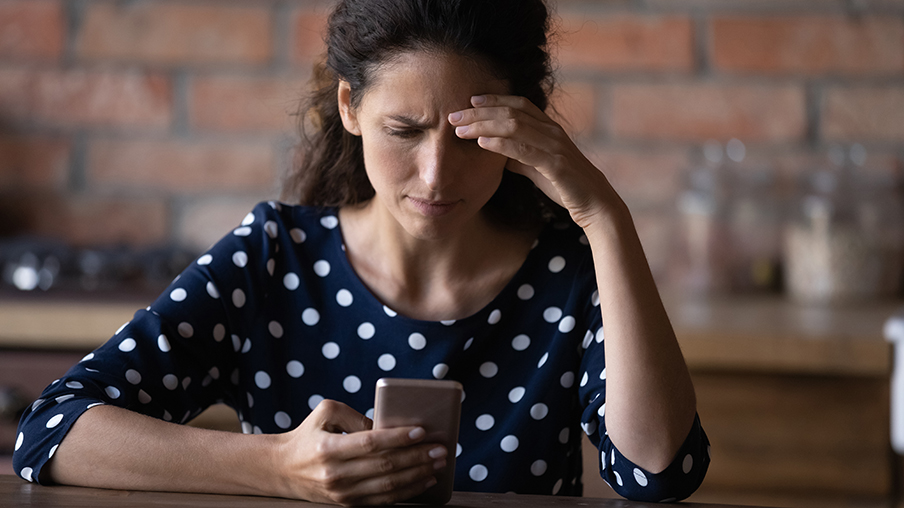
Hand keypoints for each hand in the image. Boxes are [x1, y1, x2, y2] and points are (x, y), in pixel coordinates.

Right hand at [273, 399, 446, 505]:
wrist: (283, 469)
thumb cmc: (309, 434)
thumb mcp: (325, 412)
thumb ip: (355, 415)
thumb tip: (386, 426)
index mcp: (329, 448)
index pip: (371, 443)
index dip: (398, 438)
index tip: (422, 431)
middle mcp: (336, 474)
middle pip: (385, 466)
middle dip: (417, 457)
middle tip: (441, 449)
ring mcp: (342, 493)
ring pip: (388, 486)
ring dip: (418, 475)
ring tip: (438, 464)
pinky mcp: (348, 504)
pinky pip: (384, 500)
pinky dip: (408, 491)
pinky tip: (424, 480)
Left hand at [449, 94, 621, 228]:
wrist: (594, 204)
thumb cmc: (565, 185)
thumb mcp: (537, 167)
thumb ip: (518, 156)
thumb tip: (496, 151)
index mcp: (549, 129)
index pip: (519, 105)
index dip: (494, 100)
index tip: (470, 101)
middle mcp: (552, 132)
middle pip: (511, 112)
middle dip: (480, 112)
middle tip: (453, 115)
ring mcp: (555, 146)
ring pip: (514, 126)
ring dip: (483, 125)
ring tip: (460, 129)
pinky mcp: (556, 164)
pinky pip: (524, 150)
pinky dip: (500, 144)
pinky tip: (481, 143)